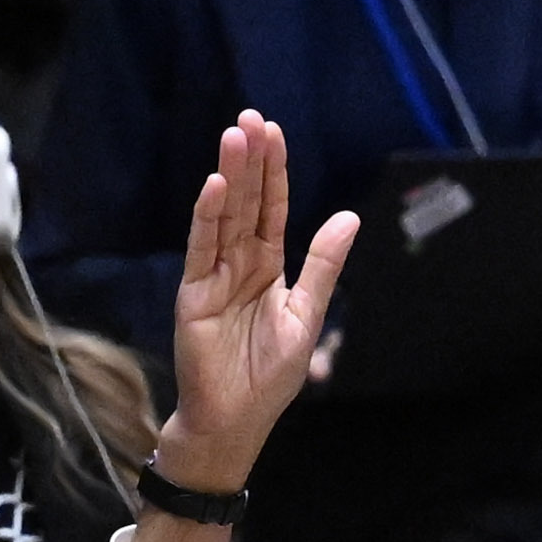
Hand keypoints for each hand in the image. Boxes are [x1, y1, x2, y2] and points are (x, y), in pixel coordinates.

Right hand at [146, 113, 358, 541]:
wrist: (232, 424)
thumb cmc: (268, 380)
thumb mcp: (306, 317)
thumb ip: (323, 266)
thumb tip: (349, 217)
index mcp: (269, 269)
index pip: (273, 210)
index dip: (275, 172)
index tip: (274, 132)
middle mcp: (239, 266)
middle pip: (248, 204)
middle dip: (251, 161)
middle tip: (251, 117)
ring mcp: (213, 278)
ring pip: (224, 218)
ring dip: (230, 178)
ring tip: (234, 137)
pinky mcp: (192, 297)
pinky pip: (201, 250)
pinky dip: (208, 218)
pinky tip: (216, 187)